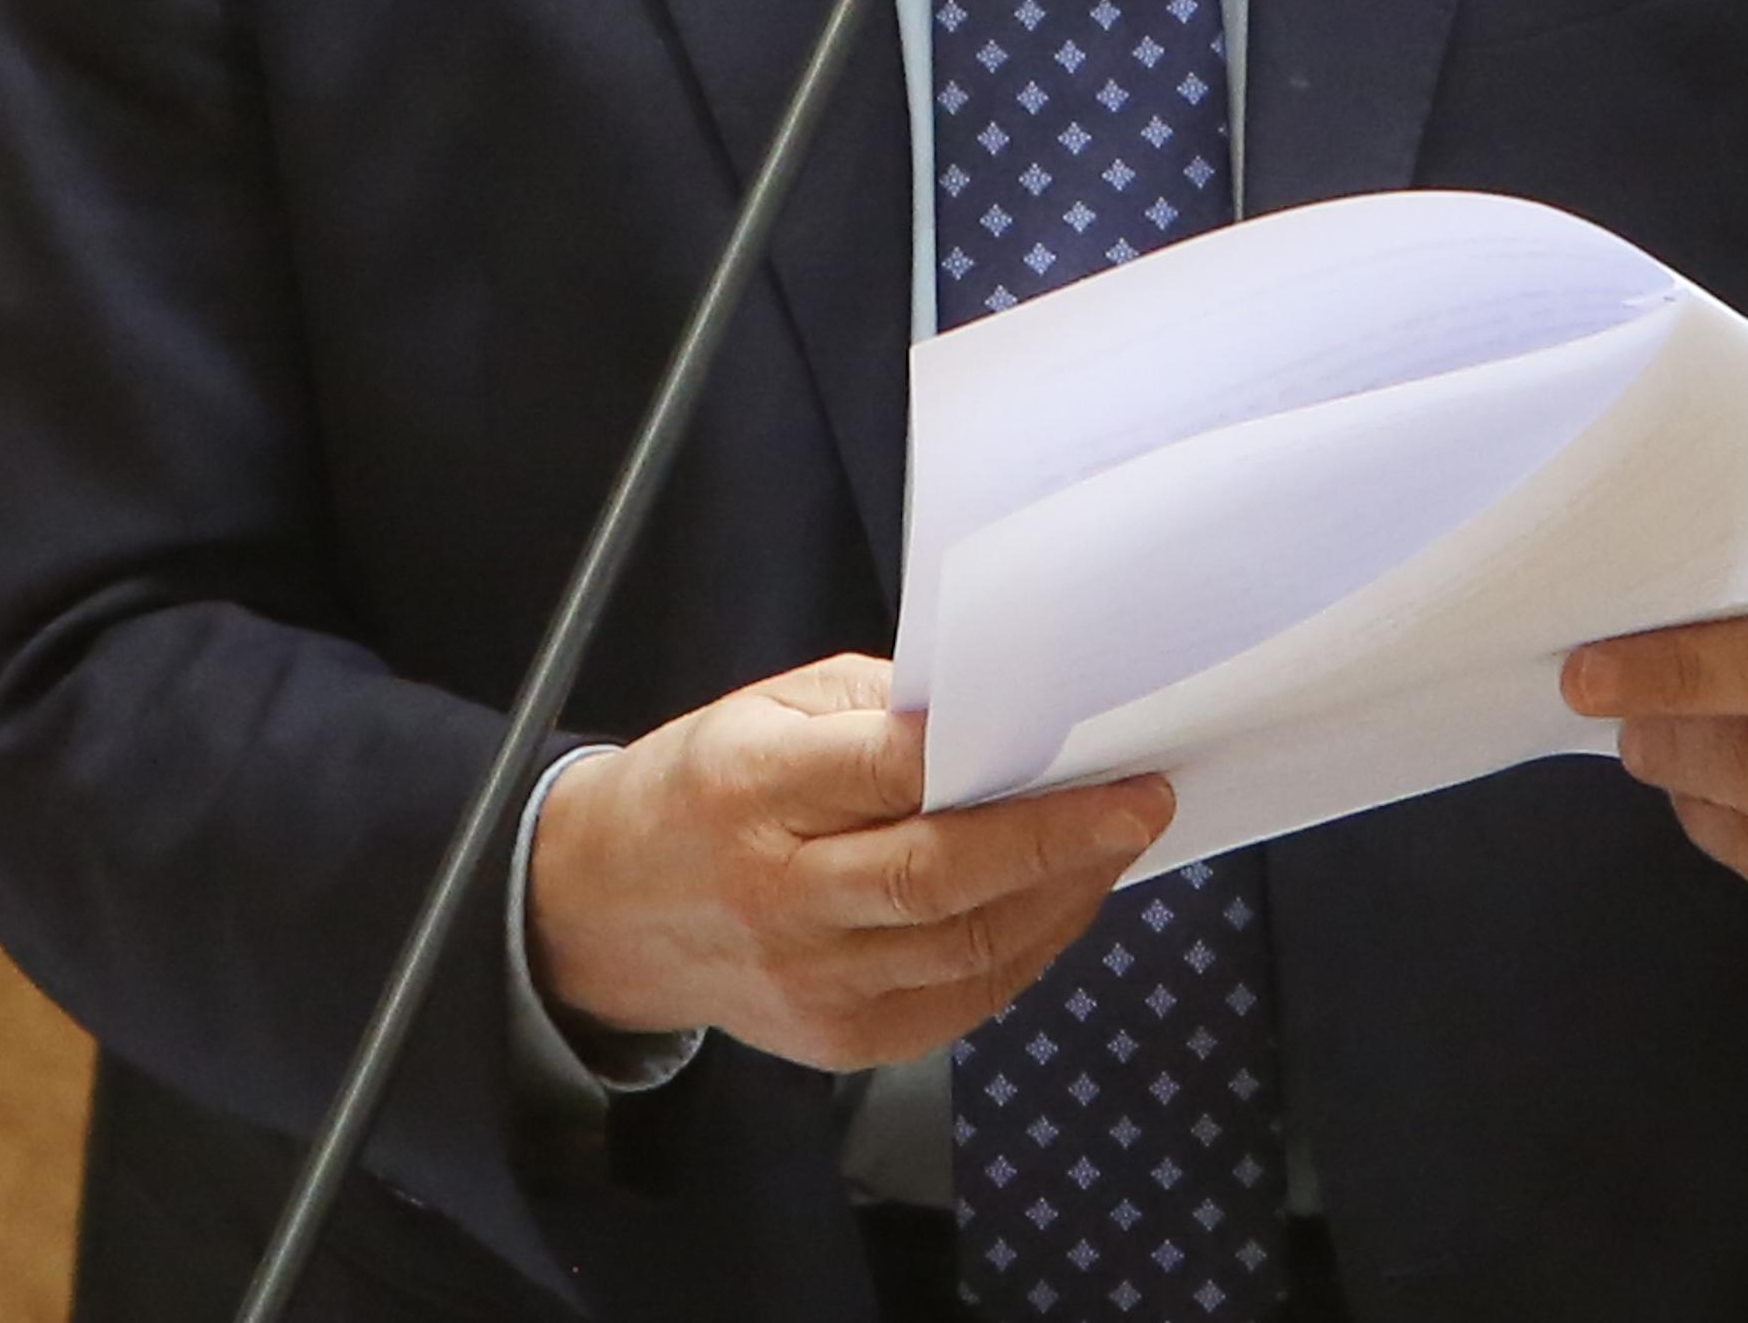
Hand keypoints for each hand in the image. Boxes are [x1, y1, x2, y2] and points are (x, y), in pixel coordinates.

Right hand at [526, 654, 1166, 1069]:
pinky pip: (960, 1001)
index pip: (891, 775)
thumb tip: (999, 714)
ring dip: (1062, 897)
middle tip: (1141, 804)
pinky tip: (1061, 902)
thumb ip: (881, 710)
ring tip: (1118, 845)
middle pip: (940, 877)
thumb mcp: (770, 706)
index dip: (997, 762)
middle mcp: (781, 897)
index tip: (1088, 744)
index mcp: (755, 791)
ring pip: (965, 949)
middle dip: (1059, 840)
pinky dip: (1027, 950)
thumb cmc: (705, 789)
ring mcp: (810, 981)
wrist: (606, 912)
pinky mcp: (838, 1041)